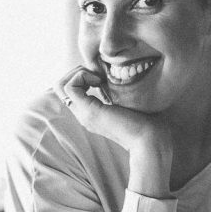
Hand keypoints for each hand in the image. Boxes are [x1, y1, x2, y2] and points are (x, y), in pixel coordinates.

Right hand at [54, 65, 172, 195]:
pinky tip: (100, 81)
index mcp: (91, 112)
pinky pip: (70, 87)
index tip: (104, 76)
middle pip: (61, 86)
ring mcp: (84, 114)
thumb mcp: (129, 101)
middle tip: (99, 74)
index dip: (82, 75)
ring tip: (98, 77)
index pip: (71, 89)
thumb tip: (120, 73)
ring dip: (78, 73)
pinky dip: (82, 77)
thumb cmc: (148, 122)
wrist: (150, 140)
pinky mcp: (89, 111)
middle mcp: (83, 114)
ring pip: (60, 85)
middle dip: (77, 71)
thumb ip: (120, 92)